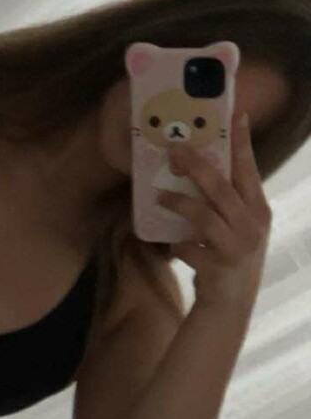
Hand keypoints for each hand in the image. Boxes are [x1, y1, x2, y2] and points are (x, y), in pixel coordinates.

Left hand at [154, 113, 270, 310]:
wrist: (231, 304)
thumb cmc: (231, 256)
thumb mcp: (239, 226)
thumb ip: (227, 202)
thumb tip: (196, 168)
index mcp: (259, 210)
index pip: (249, 169)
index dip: (242, 142)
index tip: (236, 114)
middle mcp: (252, 225)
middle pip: (221, 187)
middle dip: (196, 166)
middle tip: (174, 150)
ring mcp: (237, 247)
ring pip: (202, 216)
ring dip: (178, 203)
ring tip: (159, 196)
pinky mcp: (218, 267)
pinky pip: (189, 248)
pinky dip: (178, 246)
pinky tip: (173, 245)